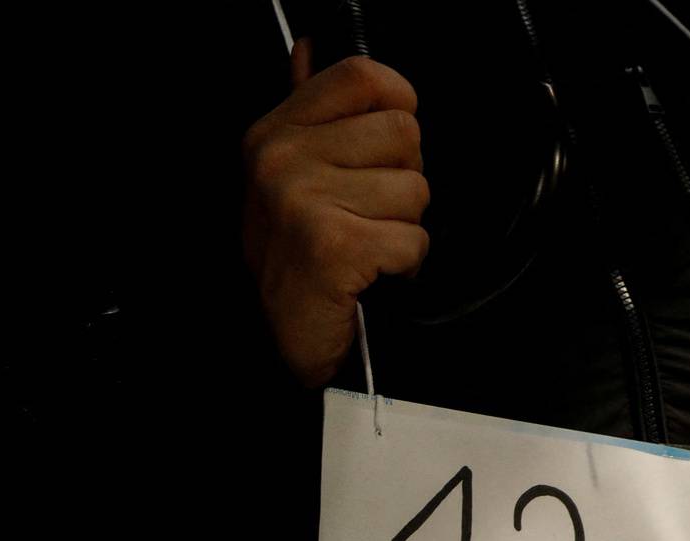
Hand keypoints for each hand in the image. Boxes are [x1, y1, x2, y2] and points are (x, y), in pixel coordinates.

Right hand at [242, 43, 429, 388]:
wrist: (278, 342)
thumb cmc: (294, 260)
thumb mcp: (285, 176)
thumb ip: (305, 109)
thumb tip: (310, 48)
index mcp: (274, 133)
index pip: (363, 76)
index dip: (397, 105)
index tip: (387, 147)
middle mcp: (282, 160)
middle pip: (404, 133)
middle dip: (403, 180)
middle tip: (367, 214)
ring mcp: (304, 201)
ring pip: (416, 189)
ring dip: (404, 227)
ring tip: (366, 247)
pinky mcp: (334, 246)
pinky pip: (414, 238)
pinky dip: (405, 265)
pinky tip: (371, 274)